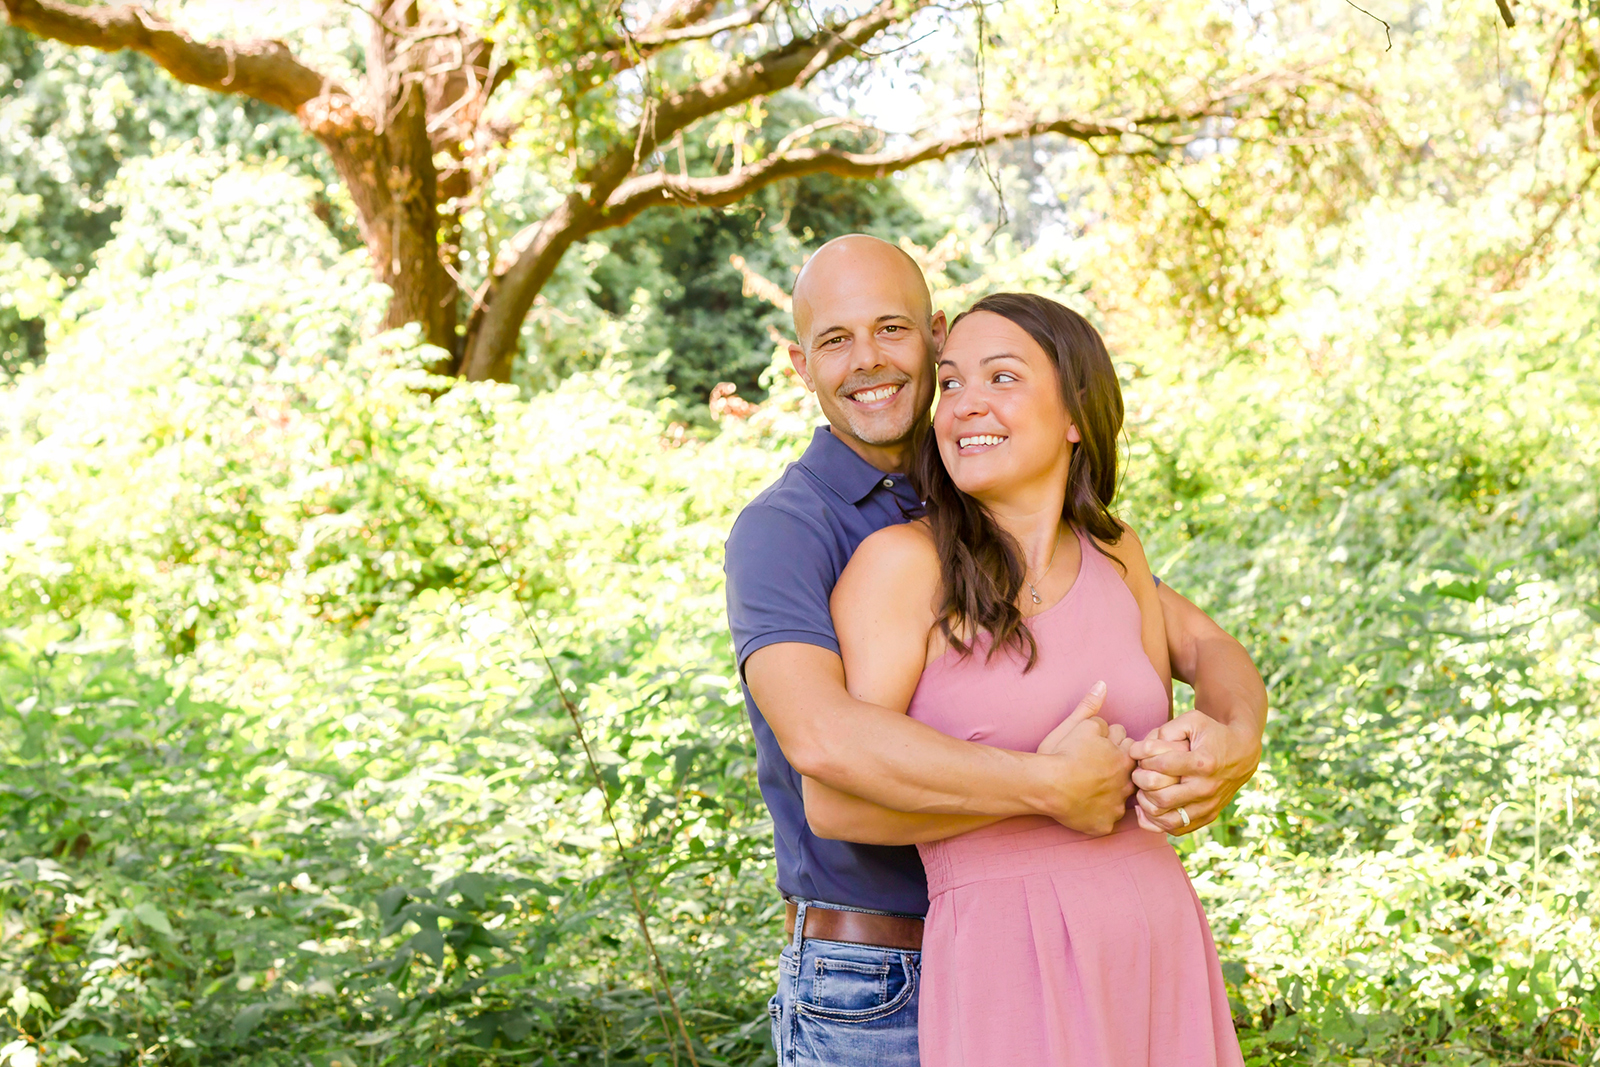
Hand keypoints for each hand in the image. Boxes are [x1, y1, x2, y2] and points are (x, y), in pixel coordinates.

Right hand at [1032, 682, 1135, 836]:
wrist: (1046, 785)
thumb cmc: (1059, 753)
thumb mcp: (1076, 725)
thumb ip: (1091, 706)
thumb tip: (1103, 684)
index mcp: (1123, 756)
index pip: (1124, 741)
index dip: (1108, 740)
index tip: (1094, 745)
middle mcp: (1125, 781)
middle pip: (1126, 769)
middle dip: (1115, 765)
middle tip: (1092, 765)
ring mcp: (1116, 805)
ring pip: (1120, 795)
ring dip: (1110, 790)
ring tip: (1089, 786)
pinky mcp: (1104, 824)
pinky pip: (1106, 819)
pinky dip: (1098, 814)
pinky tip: (1085, 807)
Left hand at [1126, 710, 1261, 834]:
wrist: (1243, 753)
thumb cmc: (1213, 734)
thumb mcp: (1194, 720)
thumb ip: (1167, 729)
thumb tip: (1143, 749)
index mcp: (1204, 763)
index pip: (1162, 766)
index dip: (1143, 758)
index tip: (1138, 752)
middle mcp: (1206, 788)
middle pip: (1161, 797)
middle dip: (1141, 784)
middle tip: (1138, 773)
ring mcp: (1208, 806)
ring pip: (1166, 819)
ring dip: (1146, 806)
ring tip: (1143, 791)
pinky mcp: (1208, 816)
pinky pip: (1176, 829)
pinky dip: (1157, 822)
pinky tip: (1149, 807)